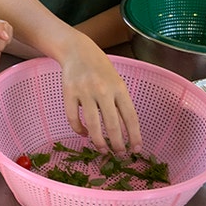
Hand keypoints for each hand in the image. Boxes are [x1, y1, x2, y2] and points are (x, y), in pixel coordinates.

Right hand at [61, 39, 140, 154]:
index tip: (136, 149)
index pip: (130, 117)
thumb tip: (125, 132)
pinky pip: (73, 118)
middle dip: (117, 143)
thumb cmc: (101, 69)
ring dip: (98, 141)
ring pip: (92, 124)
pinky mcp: (69, 93)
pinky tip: (84, 133)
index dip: (134, 136)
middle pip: (112, 124)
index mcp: (119, 88)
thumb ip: (119, 103)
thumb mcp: (116, 82)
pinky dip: (79, 129)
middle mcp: (103, 90)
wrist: (78, 51)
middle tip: (119, 154)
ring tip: (102, 149)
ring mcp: (85, 92)